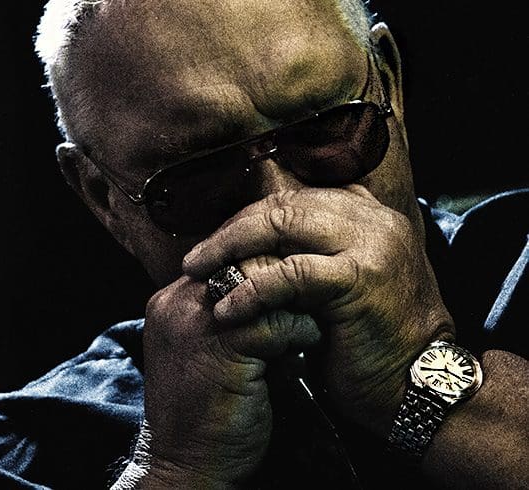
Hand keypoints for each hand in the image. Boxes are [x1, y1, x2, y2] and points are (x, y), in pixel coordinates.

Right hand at [140, 274, 320, 486]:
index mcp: (171, 302)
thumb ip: (226, 315)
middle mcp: (178, 304)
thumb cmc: (205, 410)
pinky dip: (300, 334)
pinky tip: (302, 353)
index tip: (290, 293)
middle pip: (244, 260)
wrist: (189, 464)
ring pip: (264, 284)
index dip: (263, 270)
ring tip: (304, 330)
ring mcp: (197, 323)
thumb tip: (275, 286)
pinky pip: (278, 322)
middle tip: (305, 304)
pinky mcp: (224, 347)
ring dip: (294, 305)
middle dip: (282, 281)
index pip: (224, 257)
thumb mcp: (207, 350)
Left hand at [183, 185, 454, 436]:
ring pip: (282, 223)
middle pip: (283, 204)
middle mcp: (372, 219)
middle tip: (198, 257)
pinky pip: (289, 273)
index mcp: (367, 216)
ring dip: (231, 248)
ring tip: (199, 272)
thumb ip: (308, 256)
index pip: (295, 198)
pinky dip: (251, 288)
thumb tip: (248, 248)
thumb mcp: (339, 285)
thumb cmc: (369, 341)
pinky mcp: (359, 277)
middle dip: (232, 229)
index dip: (249, 218)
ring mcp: (370, 243)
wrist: (417, 386)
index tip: (217, 242)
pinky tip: (226, 307)